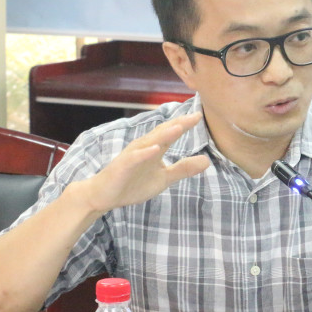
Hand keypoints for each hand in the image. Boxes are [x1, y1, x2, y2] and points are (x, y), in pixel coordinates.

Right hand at [79, 113, 210, 213]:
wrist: (104, 196)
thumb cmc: (133, 184)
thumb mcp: (164, 178)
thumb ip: (183, 169)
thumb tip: (207, 161)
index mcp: (154, 149)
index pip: (171, 134)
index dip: (185, 125)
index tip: (200, 115)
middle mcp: (144, 147)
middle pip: (162, 133)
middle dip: (178, 124)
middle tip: (194, 115)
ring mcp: (132, 156)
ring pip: (149, 142)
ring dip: (164, 135)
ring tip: (179, 128)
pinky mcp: (123, 166)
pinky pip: (134, 158)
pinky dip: (145, 153)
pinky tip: (155, 149)